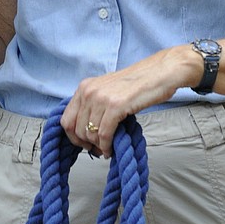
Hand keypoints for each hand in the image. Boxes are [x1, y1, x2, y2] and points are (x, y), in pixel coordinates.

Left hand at [61, 47, 200, 156]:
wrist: (158, 73)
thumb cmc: (135, 85)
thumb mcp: (106, 91)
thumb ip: (93, 106)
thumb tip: (85, 132)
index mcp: (84, 87)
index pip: (66, 119)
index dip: (73, 137)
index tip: (84, 145)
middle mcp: (89, 91)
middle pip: (77, 130)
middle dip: (87, 145)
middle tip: (99, 149)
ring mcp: (101, 98)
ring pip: (90, 134)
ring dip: (98, 147)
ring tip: (107, 148)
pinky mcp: (115, 106)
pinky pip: (104, 135)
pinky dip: (107, 146)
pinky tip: (112, 149)